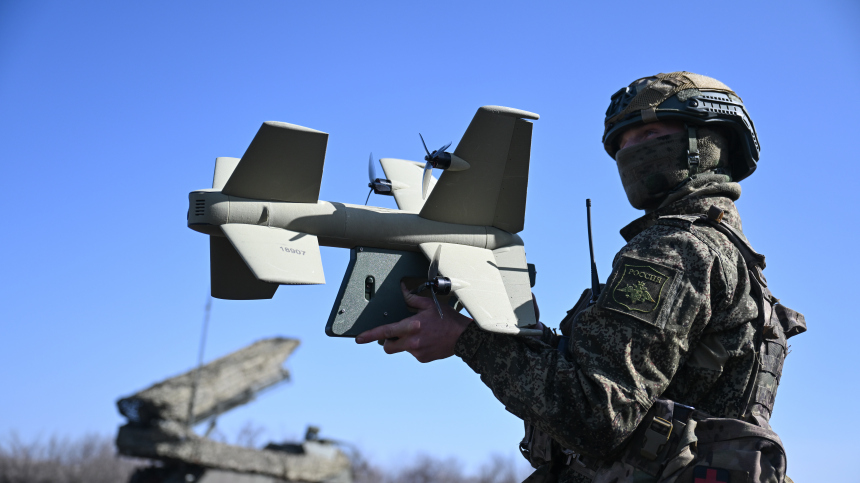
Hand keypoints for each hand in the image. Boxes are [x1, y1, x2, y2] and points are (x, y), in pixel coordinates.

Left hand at [354, 282, 472, 362]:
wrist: (463, 337)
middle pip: (388, 346)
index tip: (359, 339)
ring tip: (419, 335)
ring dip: (404, 343)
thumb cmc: (448, 320)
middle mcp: (412, 341)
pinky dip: (416, 347)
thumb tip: (403, 291)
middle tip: (396, 334)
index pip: (385, 331)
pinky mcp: (423, 359)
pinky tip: (426, 341)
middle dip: (388, 341)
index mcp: (412, 326)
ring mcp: (417, 352)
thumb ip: (412, 299)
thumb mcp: (429, 305)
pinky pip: (412, 353)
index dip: (370, 335)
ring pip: (401, 349)